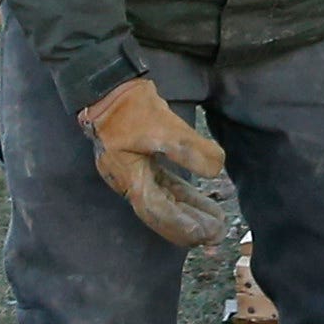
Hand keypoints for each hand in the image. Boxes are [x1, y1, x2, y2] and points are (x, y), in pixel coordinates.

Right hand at [79, 76, 232, 249]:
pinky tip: (202, 201)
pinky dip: (184, 195)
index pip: (157, 210)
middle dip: (188, 226)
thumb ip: (189, 148)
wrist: (107, 88)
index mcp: (130, 178)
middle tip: (216, 236)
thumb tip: (216, 168)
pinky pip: (166, 186)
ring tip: (216, 223)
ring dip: (190, 212)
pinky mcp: (144, 163)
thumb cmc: (129, 107)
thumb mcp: (162, 125)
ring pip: (166, 200)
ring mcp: (137, 174)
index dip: (179, 224)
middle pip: (162, 212)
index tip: (202, 233)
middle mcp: (132, 182)